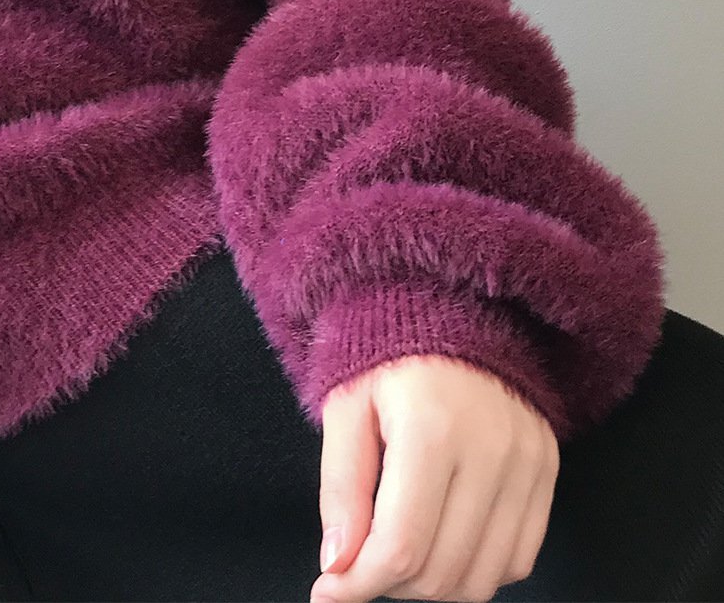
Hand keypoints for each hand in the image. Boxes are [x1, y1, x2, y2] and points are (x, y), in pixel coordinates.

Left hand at [312, 353, 557, 602]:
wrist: (446, 302)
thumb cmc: (385, 351)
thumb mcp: (345, 406)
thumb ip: (341, 488)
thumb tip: (338, 565)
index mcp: (432, 431)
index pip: (402, 547)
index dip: (360, 585)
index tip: (329, 593)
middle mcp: (491, 452)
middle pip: (444, 573)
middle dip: (390, 585)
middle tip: (358, 565)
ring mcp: (528, 464)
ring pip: (484, 578)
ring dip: (433, 584)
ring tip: (396, 551)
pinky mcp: (547, 471)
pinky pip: (518, 557)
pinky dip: (476, 568)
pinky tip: (441, 539)